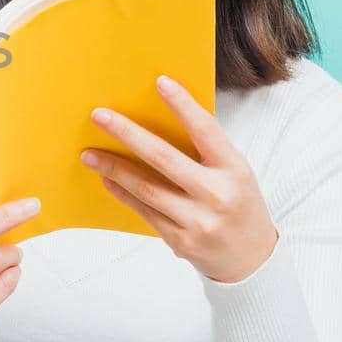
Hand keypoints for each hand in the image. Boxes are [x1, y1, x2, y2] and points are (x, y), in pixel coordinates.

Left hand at [79, 74, 278, 283]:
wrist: (252, 260)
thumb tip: (157, 121)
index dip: (183, 105)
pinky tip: (106, 180)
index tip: (160, 82)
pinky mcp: (180, 241)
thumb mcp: (235, 174)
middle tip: (99, 116)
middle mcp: (217, 194)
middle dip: (127, 133)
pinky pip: (144, 211)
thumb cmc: (238, 205)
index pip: (206, 130)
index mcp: (235, 170)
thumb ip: (205, 152)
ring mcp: (197, 220)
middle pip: (163, 157)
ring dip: (113, 168)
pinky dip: (123, 193)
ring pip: (146, 188)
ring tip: (89, 153)